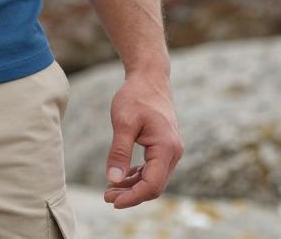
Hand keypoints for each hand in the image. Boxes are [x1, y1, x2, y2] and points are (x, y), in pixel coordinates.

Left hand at [103, 68, 182, 208]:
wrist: (150, 77)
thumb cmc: (136, 96)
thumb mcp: (123, 122)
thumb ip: (119, 152)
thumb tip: (113, 180)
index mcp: (166, 148)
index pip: (152, 185)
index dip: (132, 197)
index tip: (112, 201)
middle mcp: (173, 153)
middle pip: (154, 185)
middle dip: (131, 194)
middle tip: (107, 197)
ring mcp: (171, 150)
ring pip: (154, 178)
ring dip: (133, 186)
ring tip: (110, 189)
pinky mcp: (164, 146)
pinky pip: (153, 168)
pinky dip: (138, 175)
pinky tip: (123, 177)